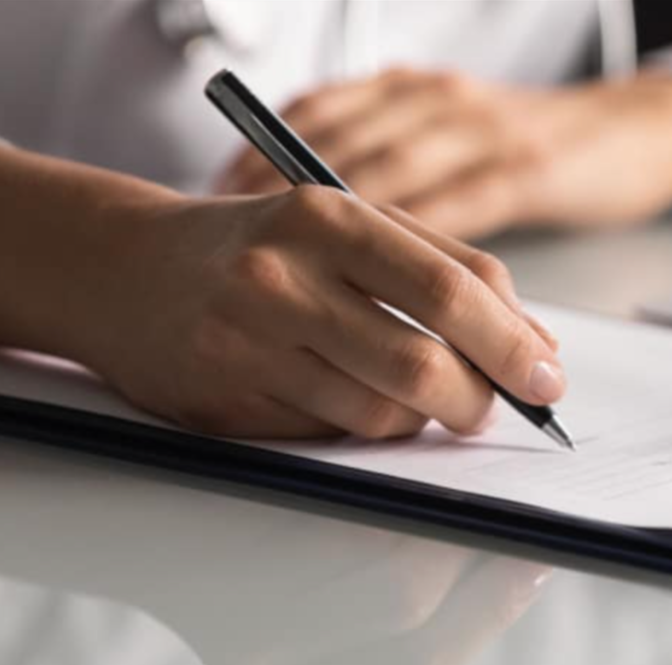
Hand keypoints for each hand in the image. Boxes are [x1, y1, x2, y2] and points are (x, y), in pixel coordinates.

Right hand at [0, 146, 563, 438]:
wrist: (123, 270)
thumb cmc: (260, 246)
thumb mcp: (350, 227)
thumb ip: (445, 269)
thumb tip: (535, 344)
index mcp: (330, 219)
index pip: (451, 290)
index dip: (514, 343)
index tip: (548, 379)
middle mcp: (284, 279)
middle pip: (422, 366)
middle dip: (477, 400)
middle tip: (490, 408)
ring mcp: (248, 345)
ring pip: (379, 416)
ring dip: (416, 419)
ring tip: (407, 393)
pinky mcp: (224, 403)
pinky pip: (328, 438)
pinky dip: (357, 429)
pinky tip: (337, 394)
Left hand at [218, 68, 671, 240]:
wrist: (639, 127)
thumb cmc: (540, 146)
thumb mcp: (457, 142)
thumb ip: (401, 169)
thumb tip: (334, 222)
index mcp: (414, 93)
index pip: (321, 113)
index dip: (263, 153)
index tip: (221, 196)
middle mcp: (438, 103)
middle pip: (343, 144)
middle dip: (284, 194)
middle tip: (240, 241)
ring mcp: (482, 132)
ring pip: (395, 176)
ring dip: (336, 228)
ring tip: (292, 272)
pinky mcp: (526, 168)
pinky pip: (457, 206)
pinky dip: (417, 245)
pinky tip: (384, 280)